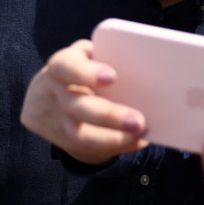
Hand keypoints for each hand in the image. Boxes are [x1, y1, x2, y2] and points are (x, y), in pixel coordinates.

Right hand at [20, 39, 147, 165]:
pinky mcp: (59, 137)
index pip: (65, 66)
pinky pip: (87, 148)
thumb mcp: (92, 56)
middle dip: (109, 116)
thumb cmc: (85, 68)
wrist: (50, 93)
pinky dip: (116, 145)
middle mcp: (53, 91)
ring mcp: (54, 117)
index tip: (112, 77)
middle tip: (138, 122)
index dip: (86, 73)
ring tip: (140, 136)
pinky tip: (135, 142)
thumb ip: (112, 58)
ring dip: (114, 139)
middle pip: (77, 106)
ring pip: (79, 135)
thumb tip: (152, 68)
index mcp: (62, 64)